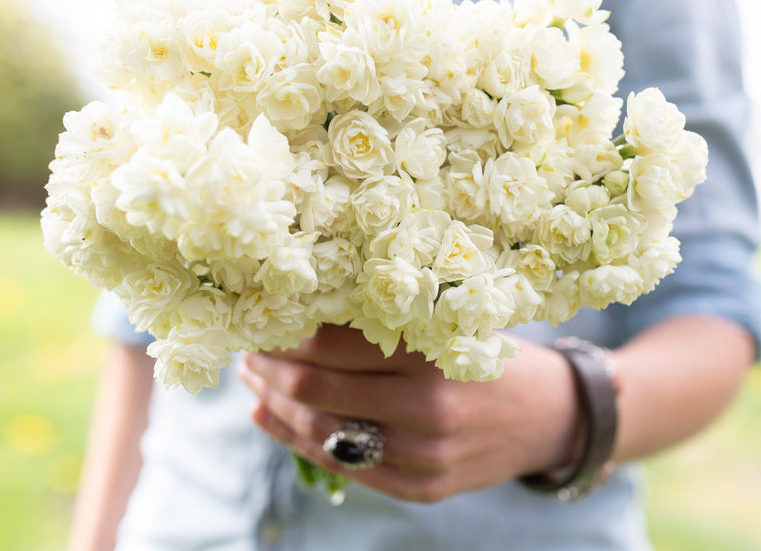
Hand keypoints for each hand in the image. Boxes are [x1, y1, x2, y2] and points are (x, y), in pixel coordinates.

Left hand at [238, 324, 580, 502]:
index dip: (285, 329)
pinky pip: (345, 466)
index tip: (260, 312)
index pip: (333, 341)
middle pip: (316, 388)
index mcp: (432, 353)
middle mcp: (426, 408)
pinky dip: (298, 440)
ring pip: (322, 431)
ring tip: (252, 378)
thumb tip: (306, 309)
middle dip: (267, 366)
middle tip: (245, 345)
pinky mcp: (424, 488)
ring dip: (275, 402)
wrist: (551, 416)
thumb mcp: (450, 322)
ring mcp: (425, 456)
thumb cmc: (493, 353)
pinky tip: (270, 417)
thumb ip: (388, 320)